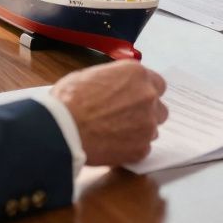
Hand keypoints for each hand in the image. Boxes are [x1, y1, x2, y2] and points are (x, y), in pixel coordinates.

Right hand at [51, 61, 167, 166]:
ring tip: (114, 133)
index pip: (157, 83)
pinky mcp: (141, 148)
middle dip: (145, 113)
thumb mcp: (90, 75)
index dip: (145, 92)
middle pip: (159, 107)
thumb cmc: (69, 100)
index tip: (136, 98)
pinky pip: (143, 148)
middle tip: (125, 118)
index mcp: (136, 74)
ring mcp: (147, 123)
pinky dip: (131, 148)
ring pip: (152, 129)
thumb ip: (114, 80)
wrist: (62, 129)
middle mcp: (147, 96)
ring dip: (139, 131)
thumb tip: (115, 87)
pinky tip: (112, 145)